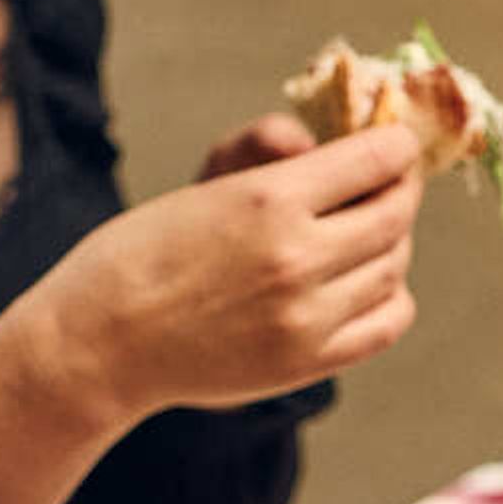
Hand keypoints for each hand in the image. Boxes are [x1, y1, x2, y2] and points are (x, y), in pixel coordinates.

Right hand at [55, 118, 423, 417]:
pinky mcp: (307, 360)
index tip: (397, 144)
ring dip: (393, 243)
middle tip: (394, 183)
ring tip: (373, 232)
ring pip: (393, 267)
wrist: (102, 341)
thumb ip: (270, 156)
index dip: (396, 147)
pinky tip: (372, 284)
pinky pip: (385, 322)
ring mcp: (307, 315)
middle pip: (394, 214)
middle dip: (401, 191)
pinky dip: (391, 296)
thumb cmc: (143, 252)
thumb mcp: (207, 185)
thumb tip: (325, 143)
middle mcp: (296, 256)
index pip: (375, 160)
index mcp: (267, 199)